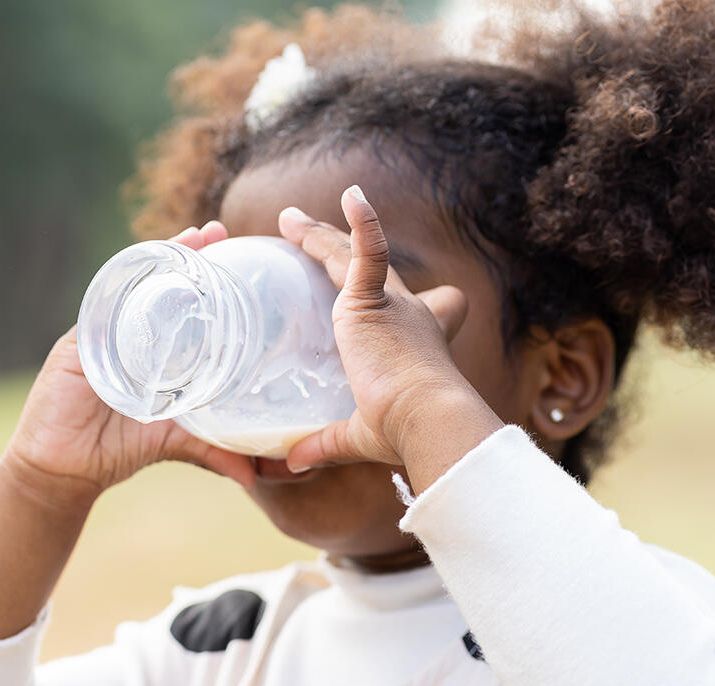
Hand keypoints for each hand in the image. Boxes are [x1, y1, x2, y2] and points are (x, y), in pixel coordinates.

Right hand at [3, 222, 256, 502]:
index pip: (183, 303)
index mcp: (155, 350)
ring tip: (193, 237)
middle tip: (219, 230)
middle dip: (187, 252)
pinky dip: (122, 284)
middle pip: (159, 282)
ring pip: (132, 284)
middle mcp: (131, 333)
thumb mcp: (173, 443)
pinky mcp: (80, 340)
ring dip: (160, 256)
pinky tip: (144, 264)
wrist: (65, 469)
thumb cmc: (117, 450)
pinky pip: (101, 304)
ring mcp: (104, 332)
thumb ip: (211, 452)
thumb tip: (253, 477)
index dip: (206, 277)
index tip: (236, 252)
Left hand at [278, 186, 502, 487]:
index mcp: (410, 341)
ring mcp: (390, 303)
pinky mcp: (371, 300)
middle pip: (365, 272)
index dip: (393, 300)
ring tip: (290, 220)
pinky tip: (351, 194)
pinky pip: (366, 250)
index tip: (364, 293)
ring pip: (348, 257)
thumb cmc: (405, 431)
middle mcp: (406, 314)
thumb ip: (323, 442)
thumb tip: (291, 463)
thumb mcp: (359, 436)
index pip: (406, 310)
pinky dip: (361, 223)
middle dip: (334, 249)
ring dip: (319, 235)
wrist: (425, 419)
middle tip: (305, 233)